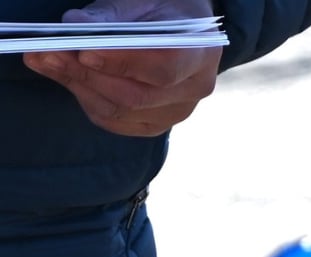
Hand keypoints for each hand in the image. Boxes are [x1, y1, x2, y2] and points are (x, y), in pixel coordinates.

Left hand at [23, 0, 222, 136]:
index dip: (123, 62)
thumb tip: (74, 25)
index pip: (164, 66)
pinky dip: (85, 98)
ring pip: (121, 110)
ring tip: (43, 60)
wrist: (180, 28)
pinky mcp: (156, 123)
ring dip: (77, 85)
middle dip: (86, 74)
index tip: (84, 50)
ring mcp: (177, 111)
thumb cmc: (159, 7)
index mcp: (200, 51)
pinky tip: (64, 76)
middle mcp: (195, 88)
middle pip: (137, 95)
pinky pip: (116, 120)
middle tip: (46, 52)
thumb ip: (109, 14)